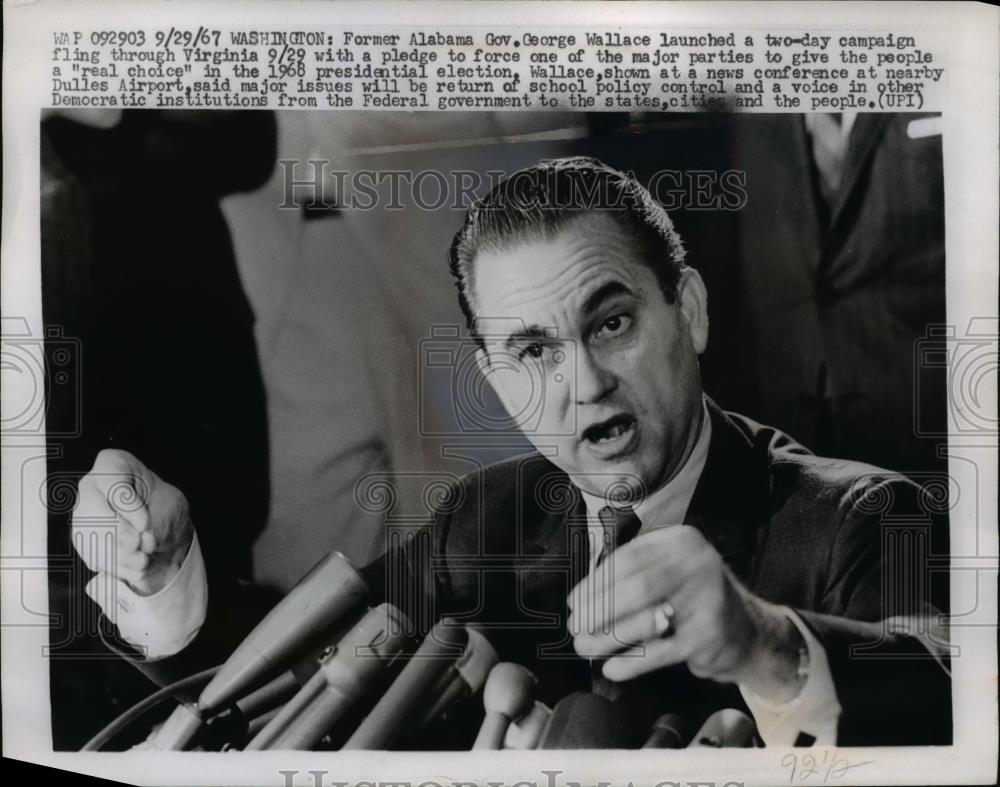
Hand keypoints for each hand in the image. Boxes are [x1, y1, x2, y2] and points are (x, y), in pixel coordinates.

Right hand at [72, 449, 193, 595]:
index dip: (127, 507)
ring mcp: (82, 515)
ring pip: (90, 538)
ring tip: (143, 560)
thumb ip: (156, 524)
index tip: (145, 524)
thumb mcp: (170, 507)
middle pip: (92, 512)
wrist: (162, 530)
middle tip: (139, 545)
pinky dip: (115, 566)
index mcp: (113, 464)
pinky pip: (93, 556)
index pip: (112, 483)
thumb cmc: (164, 508)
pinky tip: (135, 566)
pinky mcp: (84, 542)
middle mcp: (91, 488)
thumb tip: (138, 545)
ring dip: (118, 555)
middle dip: (117, 534)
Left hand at [568, 525, 805, 702]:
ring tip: (585, 648)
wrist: (748, 631)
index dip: (596, 582)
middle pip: (635, 587)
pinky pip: (660, 651)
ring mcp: (706, 600)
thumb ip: (633, 574)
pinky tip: (611, 668)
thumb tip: (581, 597)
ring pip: (644, 619)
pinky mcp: (709, 636)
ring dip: (608, 637)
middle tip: (575, 627)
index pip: (628, 559)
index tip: (573, 601)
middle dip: (598, 609)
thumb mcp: (670, 571)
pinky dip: (631, 663)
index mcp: (681, 542)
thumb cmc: (693, 598)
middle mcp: (697, 564)